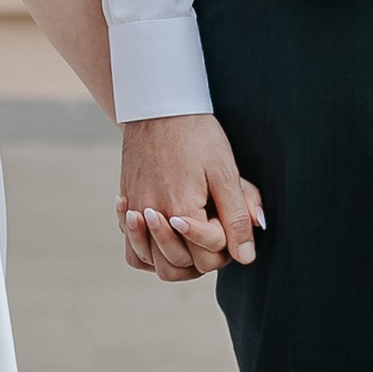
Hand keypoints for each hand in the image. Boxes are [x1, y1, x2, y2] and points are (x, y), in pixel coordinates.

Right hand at [117, 114, 265, 280]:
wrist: (158, 105)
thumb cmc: (196, 134)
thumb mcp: (225, 172)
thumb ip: (236, 216)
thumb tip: (245, 257)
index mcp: (180, 211)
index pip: (207, 257)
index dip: (224, 244)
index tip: (224, 214)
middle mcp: (152, 217)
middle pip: (178, 266)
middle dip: (201, 255)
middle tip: (213, 226)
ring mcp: (134, 211)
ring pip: (152, 262)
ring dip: (173, 257)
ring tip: (189, 237)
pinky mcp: (127, 203)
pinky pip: (131, 246)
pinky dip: (146, 249)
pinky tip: (163, 233)